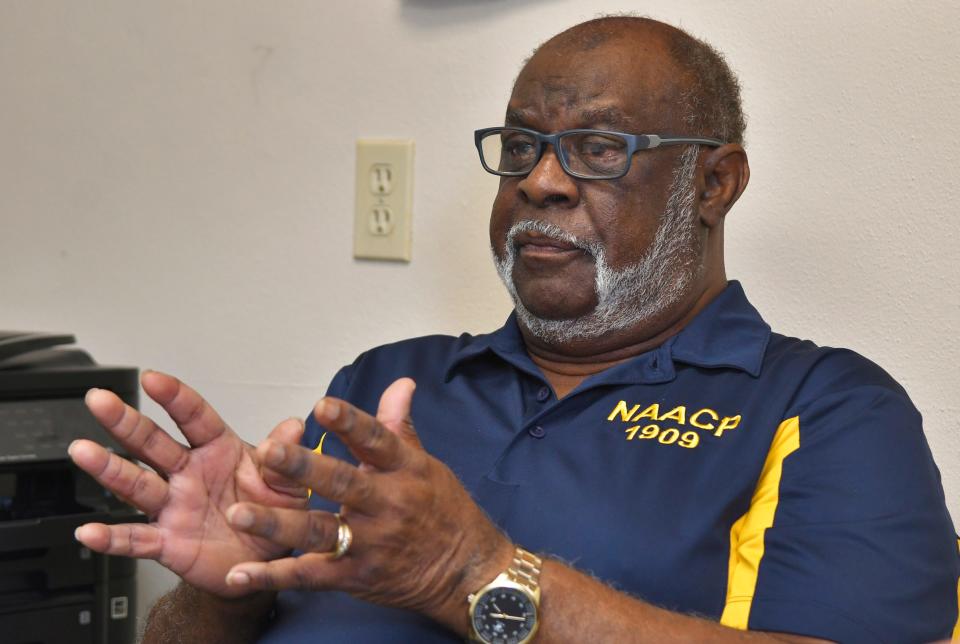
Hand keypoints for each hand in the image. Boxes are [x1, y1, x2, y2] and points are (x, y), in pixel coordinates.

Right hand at [68, 370, 309, 596]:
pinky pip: (135, 539)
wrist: (264, 560)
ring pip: (136, 484)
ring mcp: (174, 506)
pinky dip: (111, 538)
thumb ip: (285, 458)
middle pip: (153, 443)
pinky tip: (88, 532)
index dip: (174, 398)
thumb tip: (294, 428)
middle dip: (126, 422)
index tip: (153, 379)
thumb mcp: (288, 484)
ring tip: (82, 451)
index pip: (194, 417)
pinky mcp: (168, 542)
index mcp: (219, 450)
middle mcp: (189, 473)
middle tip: (99, 399)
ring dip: (109, 468)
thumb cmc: (273, 512)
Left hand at [221, 378, 514, 633]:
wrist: (466, 570)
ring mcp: (370, 543)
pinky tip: (241, 575)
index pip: (376, 440)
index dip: (350, 422)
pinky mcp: (356, 577)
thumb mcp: (426, 465)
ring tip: (239, 512)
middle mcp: (387, 504)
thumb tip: (399, 383)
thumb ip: (399, 426)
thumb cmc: (444, 510)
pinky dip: (274, 577)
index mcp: (404, 470)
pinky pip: (311, 576)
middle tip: (266, 451)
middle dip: (302, 468)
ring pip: (320, 531)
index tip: (323, 405)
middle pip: (342, 483)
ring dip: (277, 523)